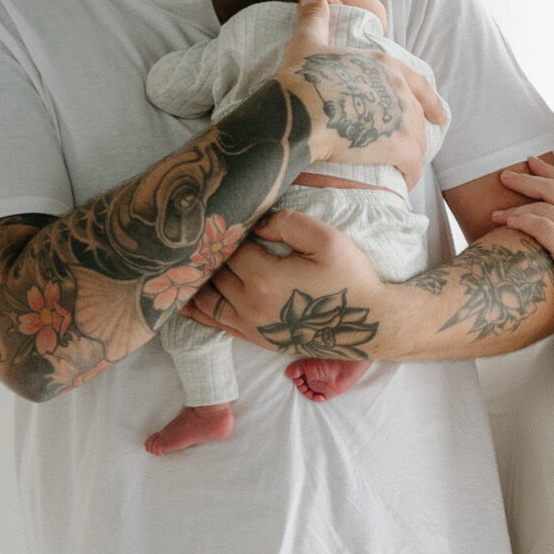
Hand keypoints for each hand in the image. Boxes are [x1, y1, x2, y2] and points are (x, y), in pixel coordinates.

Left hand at [185, 208, 387, 360]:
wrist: (368, 325)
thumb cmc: (351, 279)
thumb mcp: (327, 240)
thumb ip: (288, 223)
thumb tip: (257, 223)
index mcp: (265, 278)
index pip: (229, 246)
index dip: (226, 228)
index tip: (227, 214)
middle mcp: (250, 305)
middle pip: (212, 271)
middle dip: (208, 250)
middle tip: (202, 230)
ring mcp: (250, 325)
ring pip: (206, 297)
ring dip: (195, 278)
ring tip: (186, 258)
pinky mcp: (255, 338)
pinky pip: (213, 321)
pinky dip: (195, 307)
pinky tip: (184, 294)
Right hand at [281, 0, 445, 184]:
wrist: (299, 109)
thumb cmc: (301, 76)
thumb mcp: (307, 41)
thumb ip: (314, 16)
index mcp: (384, 64)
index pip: (417, 83)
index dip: (430, 100)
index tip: (440, 115)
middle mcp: (399, 89)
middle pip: (416, 115)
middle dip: (416, 133)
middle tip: (414, 148)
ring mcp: (402, 118)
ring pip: (417, 142)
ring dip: (411, 157)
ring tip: (401, 170)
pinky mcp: (399, 147)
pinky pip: (412, 166)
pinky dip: (409, 176)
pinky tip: (402, 184)